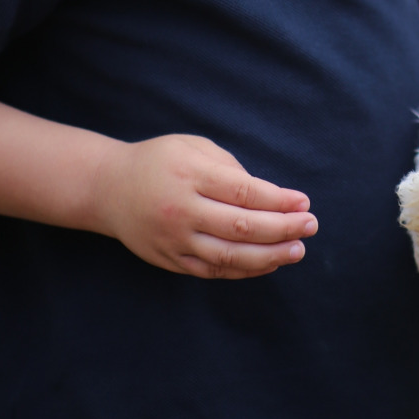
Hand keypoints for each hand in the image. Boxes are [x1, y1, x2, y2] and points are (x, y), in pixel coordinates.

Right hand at [90, 135, 317, 279]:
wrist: (108, 189)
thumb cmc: (159, 161)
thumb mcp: (193, 147)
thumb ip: (230, 169)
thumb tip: (270, 197)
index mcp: (190, 174)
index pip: (243, 192)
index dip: (277, 201)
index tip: (303, 202)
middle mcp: (181, 210)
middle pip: (241, 226)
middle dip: (282, 228)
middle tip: (311, 226)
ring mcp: (175, 239)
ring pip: (229, 255)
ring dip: (269, 255)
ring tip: (297, 250)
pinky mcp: (170, 261)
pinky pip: (213, 270)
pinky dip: (244, 270)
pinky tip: (269, 263)